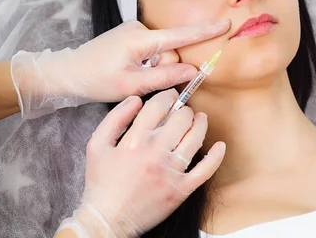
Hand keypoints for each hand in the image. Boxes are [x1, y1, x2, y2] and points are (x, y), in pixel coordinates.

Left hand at [11, 19, 229, 117]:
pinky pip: (149, 51)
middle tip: (138, 81)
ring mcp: (133, 31)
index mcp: (140, 39)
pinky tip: (126, 71)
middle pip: (169, 51)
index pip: (179, 36)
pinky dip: (145, 63)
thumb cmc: (96, 80)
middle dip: (162, 68)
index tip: (225, 23)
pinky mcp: (129, 36)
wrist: (67, 72)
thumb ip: (164, 78)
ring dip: (152, 68)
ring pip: (159, 53)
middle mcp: (138, 29)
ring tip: (127, 76)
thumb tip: (193, 72)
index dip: (204, 32)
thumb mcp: (131, 85)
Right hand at [56, 89, 225, 236]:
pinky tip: (219, 146)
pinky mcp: (182, 189)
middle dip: (183, 109)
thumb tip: (135, 100)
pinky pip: (206, 170)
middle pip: (181, 118)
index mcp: (135, 140)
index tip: (169, 96)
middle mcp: (156, 152)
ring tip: (199, 119)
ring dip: (200, 124)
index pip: (158, 106)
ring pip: (195, 138)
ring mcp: (171, 171)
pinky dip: (215, 156)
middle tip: (182, 110)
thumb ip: (115, 118)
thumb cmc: (100, 183)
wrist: (108, 219)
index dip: (167, 96)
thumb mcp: (96, 145)